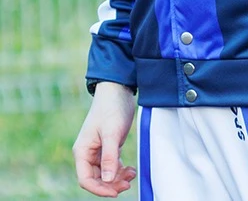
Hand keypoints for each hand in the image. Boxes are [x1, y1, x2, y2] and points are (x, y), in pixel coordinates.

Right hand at [73, 81, 136, 196]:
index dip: (99, 189)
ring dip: (117, 178)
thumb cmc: (111, 108)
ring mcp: (98, 150)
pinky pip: (112, 166)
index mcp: (82, 151)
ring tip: (131, 175)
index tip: (115, 192)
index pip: (85, 179)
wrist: (118, 89)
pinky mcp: (108, 147)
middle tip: (127, 184)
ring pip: (105, 174)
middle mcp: (88, 153)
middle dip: (111, 184)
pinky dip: (120, 170)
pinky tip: (131, 170)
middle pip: (96, 179)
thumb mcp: (111, 133)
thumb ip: (109, 157)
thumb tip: (108, 180)